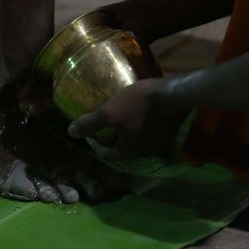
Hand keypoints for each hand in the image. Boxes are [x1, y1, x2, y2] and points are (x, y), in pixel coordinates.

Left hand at [67, 78, 188, 159]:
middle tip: (100, 124)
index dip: (93, 143)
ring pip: (135, 142)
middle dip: (109, 138)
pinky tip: (137, 115)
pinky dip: (138, 128)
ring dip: (124, 134)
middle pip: (121, 150)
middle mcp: (143, 153)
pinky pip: (148, 134)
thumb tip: (71, 133)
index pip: (105, 154)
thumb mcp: (110, 112)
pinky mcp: (167, 133)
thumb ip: (90, 124)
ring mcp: (158, 145)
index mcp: (128, 151)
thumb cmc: (141, 104)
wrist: (177, 94)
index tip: (87, 131)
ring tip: (117, 118)